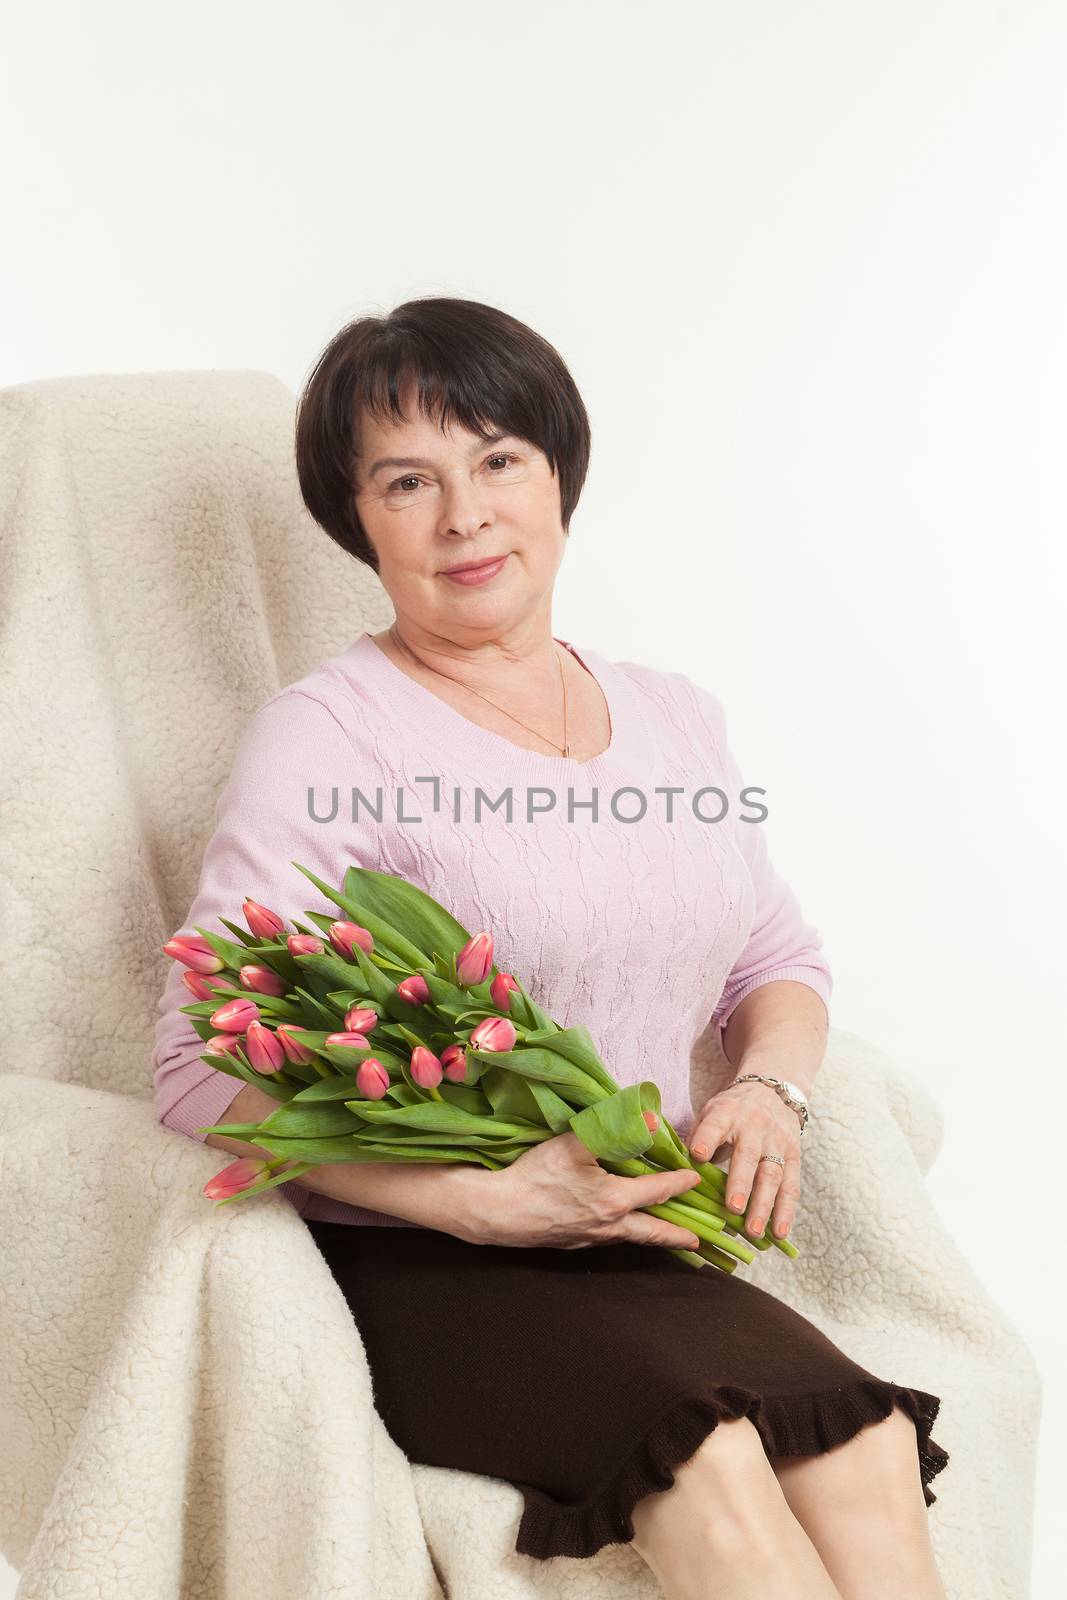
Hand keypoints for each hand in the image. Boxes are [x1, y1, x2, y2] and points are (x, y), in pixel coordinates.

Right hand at [472, 1131, 704, 1250]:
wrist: (499, 1211)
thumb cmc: (537, 1175)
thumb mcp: (576, 1144)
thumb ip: (614, 1130)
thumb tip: (649, 1119)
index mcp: (615, 1201)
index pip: (657, 1191)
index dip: (679, 1183)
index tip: (696, 1179)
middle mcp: (609, 1226)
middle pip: (652, 1232)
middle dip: (677, 1236)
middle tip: (698, 1242)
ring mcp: (590, 1238)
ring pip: (630, 1238)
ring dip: (652, 1237)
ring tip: (664, 1236)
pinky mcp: (573, 1242)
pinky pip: (608, 1240)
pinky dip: (624, 1235)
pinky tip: (617, 1229)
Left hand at [687, 1081, 801, 1240]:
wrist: (771, 1090)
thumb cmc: (731, 1111)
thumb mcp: (710, 1112)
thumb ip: (696, 1138)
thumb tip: (678, 1170)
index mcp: (726, 1113)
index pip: (715, 1125)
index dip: (707, 1138)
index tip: (698, 1154)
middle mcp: (754, 1126)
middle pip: (748, 1156)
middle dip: (741, 1184)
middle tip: (733, 1208)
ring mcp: (776, 1142)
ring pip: (772, 1175)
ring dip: (764, 1205)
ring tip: (754, 1231)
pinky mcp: (793, 1156)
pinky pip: (791, 1185)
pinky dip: (786, 1211)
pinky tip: (780, 1232)